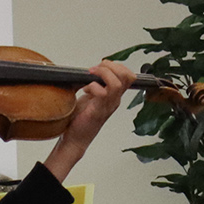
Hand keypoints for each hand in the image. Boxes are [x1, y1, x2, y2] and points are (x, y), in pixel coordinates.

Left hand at [43, 61, 137, 178]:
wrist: (75, 138)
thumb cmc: (81, 118)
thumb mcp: (90, 96)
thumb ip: (94, 83)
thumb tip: (90, 69)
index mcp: (114, 95)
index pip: (128, 76)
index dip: (117, 66)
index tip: (102, 66)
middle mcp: (114, 100)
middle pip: (126, 76)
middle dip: (111, 66)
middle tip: (96, 69)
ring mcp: (108, 106)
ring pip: (116, 84)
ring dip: (102, 74)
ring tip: (91, 76)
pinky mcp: (98, 111)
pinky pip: (103, 94)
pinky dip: (93, 87)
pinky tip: (85, 90)